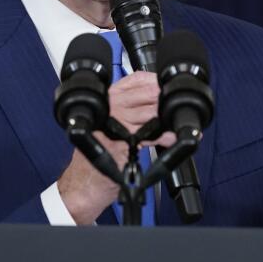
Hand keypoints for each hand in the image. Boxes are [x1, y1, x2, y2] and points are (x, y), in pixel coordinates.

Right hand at [57, 71, 174, 222]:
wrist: (83, 183)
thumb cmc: (98, 153)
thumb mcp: (109, 122)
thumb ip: (129, 107)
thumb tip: (158, 99)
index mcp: (108, 98)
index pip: (137, 78)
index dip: (157, 81)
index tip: (169, 85)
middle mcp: (111, 107)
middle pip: (148, 93)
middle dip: (166, 99)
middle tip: (178, 103)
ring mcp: (116, 124)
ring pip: (151, 112)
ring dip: (168, 117)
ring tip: (179, 120)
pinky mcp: (123, 142)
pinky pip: (150, 135)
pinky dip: (164, 136)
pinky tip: (171, 137)